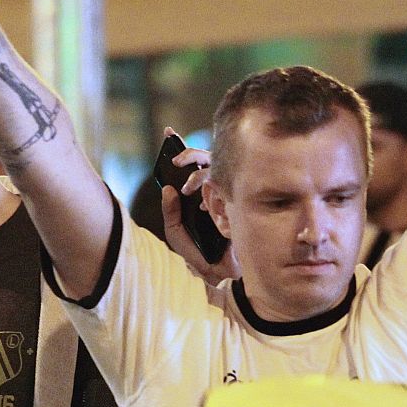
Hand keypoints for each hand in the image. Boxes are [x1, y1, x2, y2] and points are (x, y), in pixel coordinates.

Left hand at [160, 136, 240, 283]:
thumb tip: (167, 189)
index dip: (182, 148)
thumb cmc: (198, 254)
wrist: (217, 273)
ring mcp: (228, 195)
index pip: (192, 166)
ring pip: (215, 171)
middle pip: (206, 159)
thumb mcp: (176, 233)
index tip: (169, 132)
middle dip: (190, 154)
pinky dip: (213, 197)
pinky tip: (209, 209)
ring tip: (188, 188)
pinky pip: (224, 189)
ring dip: (198, 178)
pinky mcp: (238, 204)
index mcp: (200, 194)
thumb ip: (170, 213)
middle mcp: (215, 190)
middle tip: (177, 160)